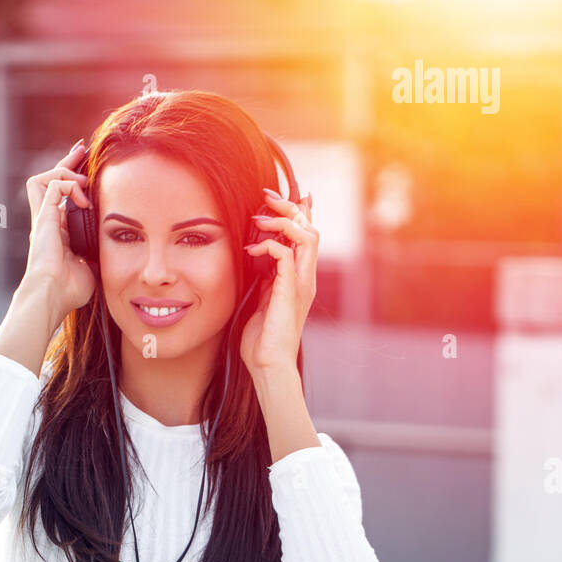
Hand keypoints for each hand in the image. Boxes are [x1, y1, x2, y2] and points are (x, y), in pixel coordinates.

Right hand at [22, 141, 96, 318]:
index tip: (88, 170)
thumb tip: (114, 251)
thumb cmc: (69, 290)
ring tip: (83, 181)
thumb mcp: (91, 268)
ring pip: (43, 178)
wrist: (52, 296)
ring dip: (65, 172)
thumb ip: (98, 254)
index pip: (60, 198)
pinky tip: (84, 199)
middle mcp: (47, 222)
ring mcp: (43, 219)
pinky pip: (53, 185)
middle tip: (82, 149)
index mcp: (57, 233)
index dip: (73, 181)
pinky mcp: (43, 217)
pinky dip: (70, 185)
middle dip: (66, 162)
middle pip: (49, 180)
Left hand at [239, 189, 318, 376]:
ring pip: (307, 236)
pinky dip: (269, 245)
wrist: (268, 365)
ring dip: (283, 221)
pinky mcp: (290, 291)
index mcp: (300, 278)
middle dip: (289, 207)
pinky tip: (252, 250)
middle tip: (266, 196)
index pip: (306, 235)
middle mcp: (305, 277)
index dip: (297, 211)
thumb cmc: (262, 339)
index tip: (274, 198)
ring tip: (259, 220)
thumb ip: (264, 278)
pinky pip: (286, 255)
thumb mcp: (261, 300)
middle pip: (310, 227)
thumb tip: (256, 258)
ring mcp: (301, 284)